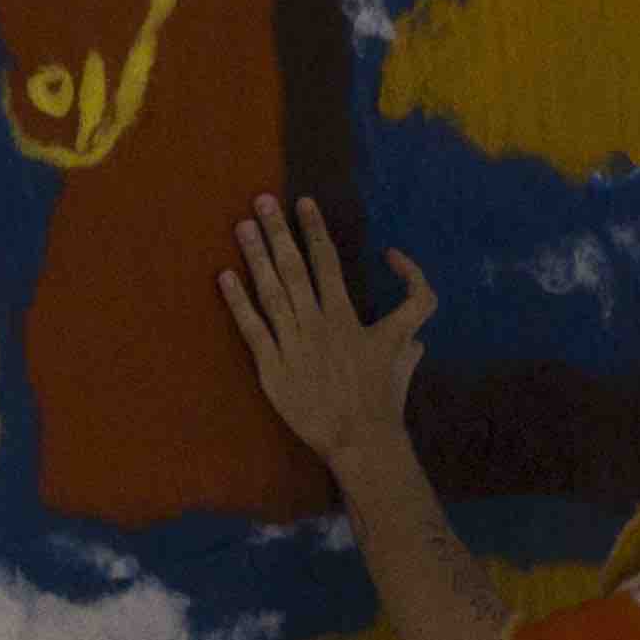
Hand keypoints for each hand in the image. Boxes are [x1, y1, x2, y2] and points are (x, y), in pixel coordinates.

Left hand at [222, 196, 427, 474]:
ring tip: (242, 225)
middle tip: (262, 199)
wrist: (361, 440)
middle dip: (278, 230)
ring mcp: (293, 344)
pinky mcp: (272, 368)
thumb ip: (411, 323)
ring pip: (271, 291)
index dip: (315, 230)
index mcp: (346, 317)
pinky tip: (225, 275)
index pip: (327, 261)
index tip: (303, 203)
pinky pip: (251, 329)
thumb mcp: (405, 353)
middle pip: (295, 267)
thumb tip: (414, 307)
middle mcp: (318, 323)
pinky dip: (237, 301)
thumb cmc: (383, 398)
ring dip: (256, 255)